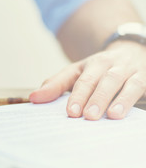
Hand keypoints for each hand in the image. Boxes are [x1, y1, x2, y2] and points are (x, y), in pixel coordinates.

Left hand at [29, 41, 145, 119]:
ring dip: (121, 99)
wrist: (131, 50)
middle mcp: (114, 66)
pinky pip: (143, 88)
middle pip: (105, 81)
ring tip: (112, 115)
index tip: (70, 112)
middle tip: (88, 116)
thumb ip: (56, 85)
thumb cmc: (99, 69)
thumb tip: (33, 98)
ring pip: (129, 84)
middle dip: (97, 98)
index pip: (84, 80)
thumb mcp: (76, 72)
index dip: (77, 96)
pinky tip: (131, 114)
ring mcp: (133, 72)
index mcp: (93, 64)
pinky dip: (137, 100)